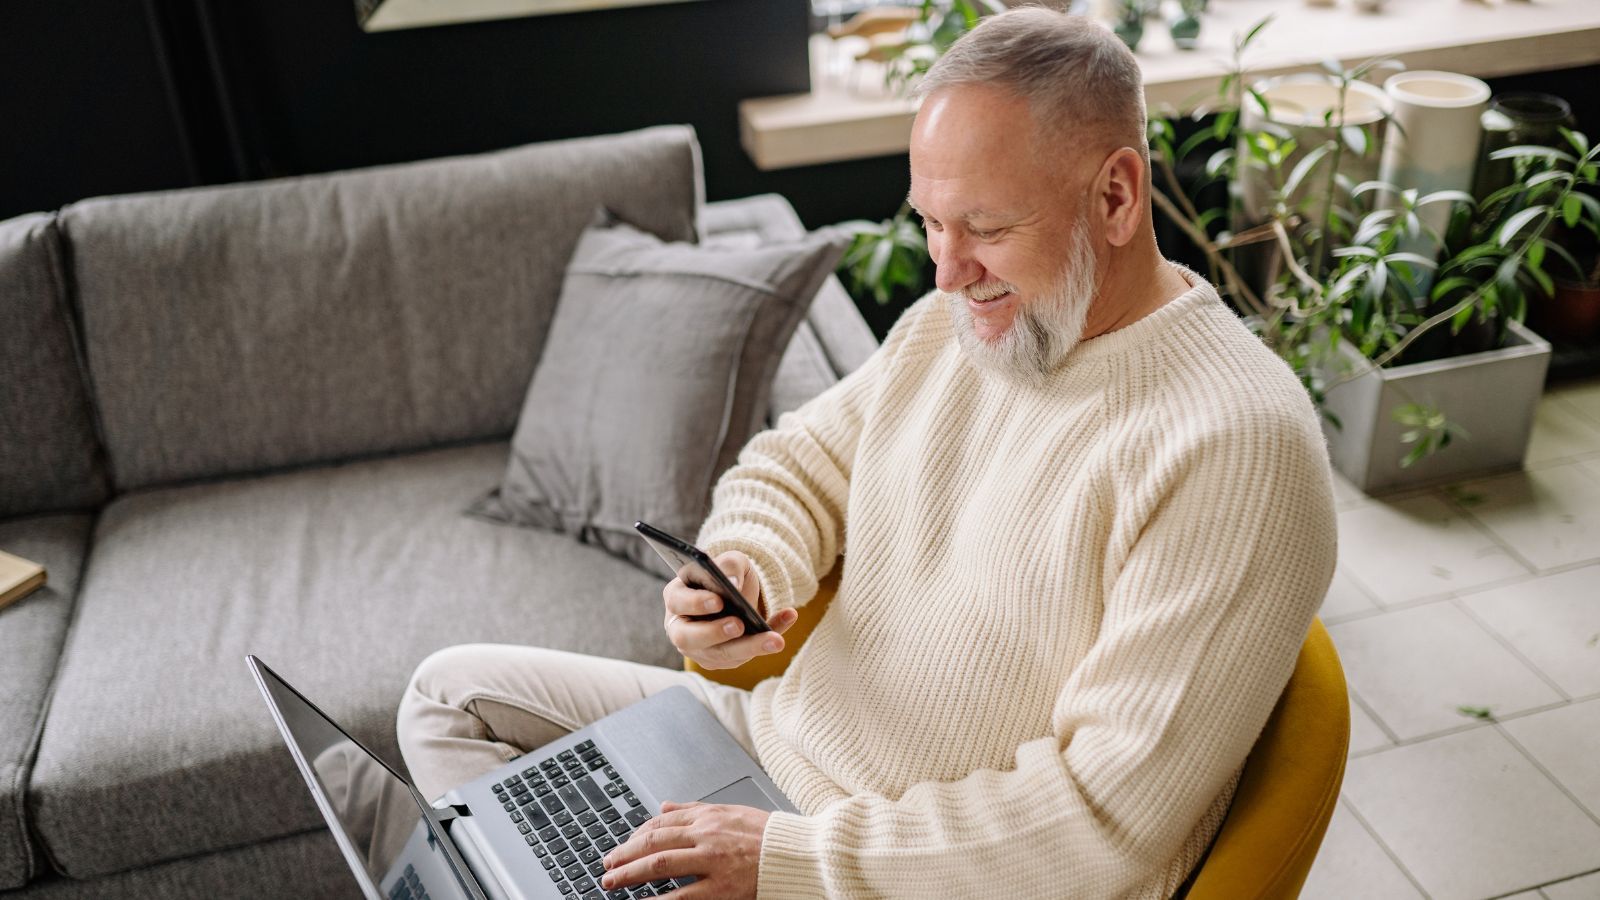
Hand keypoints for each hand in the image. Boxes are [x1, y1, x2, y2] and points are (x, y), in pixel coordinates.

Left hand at [601, 801, 768, 897]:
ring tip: (611, 883)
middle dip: (624, 855)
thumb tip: (665, 806)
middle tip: (606, 866)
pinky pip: (681, 897)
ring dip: (630, 874)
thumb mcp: (730, 812)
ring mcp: (712, 863)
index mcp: (707, 818)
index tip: (622, 847)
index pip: (660, 824)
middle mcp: (706, 837)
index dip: (635, 836)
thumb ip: (694, 810)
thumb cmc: (767, 836)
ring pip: (660, 866)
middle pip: (653, 843)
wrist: (797, 854)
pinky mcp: (721, 888)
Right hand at [663, 551, 798, 669]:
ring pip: (718, 655)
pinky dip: (764, 643)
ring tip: (775, 639)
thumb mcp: (730, 560)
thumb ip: (729, 566)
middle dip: (715, 633)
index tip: (719, 601)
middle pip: (689, 638)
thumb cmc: (727, 574)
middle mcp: (681, 626)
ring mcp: (697, 647)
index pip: (678, 602)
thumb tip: (733, 585)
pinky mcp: (718, 659)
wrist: (738, 592)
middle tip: (739, 625)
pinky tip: (784, 626)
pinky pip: (741, 657)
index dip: (696, 603)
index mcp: (677, 596)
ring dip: (748, 647)